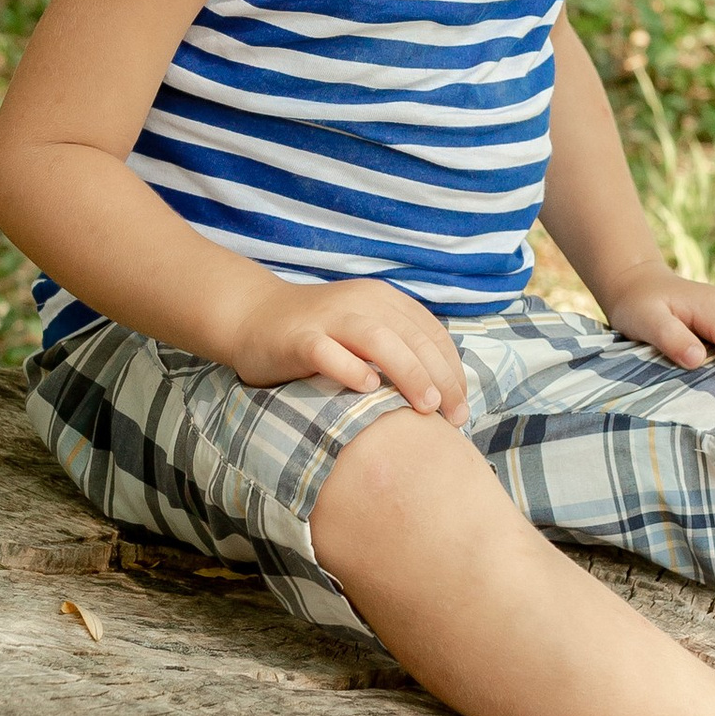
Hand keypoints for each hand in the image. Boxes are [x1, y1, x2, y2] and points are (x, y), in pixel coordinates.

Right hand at [228, 277, 470, 424]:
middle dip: (440, 378)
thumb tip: (444, 392)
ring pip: (378, 340)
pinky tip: (367, 389)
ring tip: (426, 407)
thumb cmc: (317, 334)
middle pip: (412, 338)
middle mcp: (361, 302)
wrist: (252, 316)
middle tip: (455, 416)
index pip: (431, 333)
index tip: (463, 405)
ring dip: (408, 372)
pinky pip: (327, 352)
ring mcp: (328, 318)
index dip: (453, 370)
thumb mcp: (364, 331)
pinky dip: (349, 368)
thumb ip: (398, 348)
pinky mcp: (298, 337)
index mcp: (383, 299)